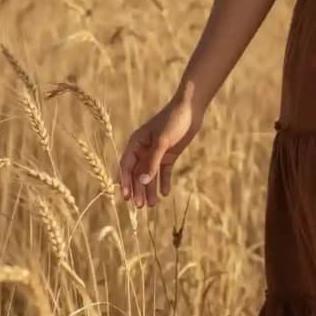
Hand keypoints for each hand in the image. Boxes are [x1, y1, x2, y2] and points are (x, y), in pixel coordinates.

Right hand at [116, 93, 203, 208]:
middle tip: (140, 207)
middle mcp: (144, 149)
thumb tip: (142, 182)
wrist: (191, 109)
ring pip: (151, 175)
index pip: (127, 166)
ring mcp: (157, 152)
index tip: (126, 197)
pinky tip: (165, 193)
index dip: (125, 182)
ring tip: (152, 205)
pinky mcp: (169, 154)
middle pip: (138, 173)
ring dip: (150, 189)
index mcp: (136, 143)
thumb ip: (152, 162)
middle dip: (138, 190)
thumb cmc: (173, 121)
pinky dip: (164, 182)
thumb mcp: (162, 142)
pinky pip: (164, 171)